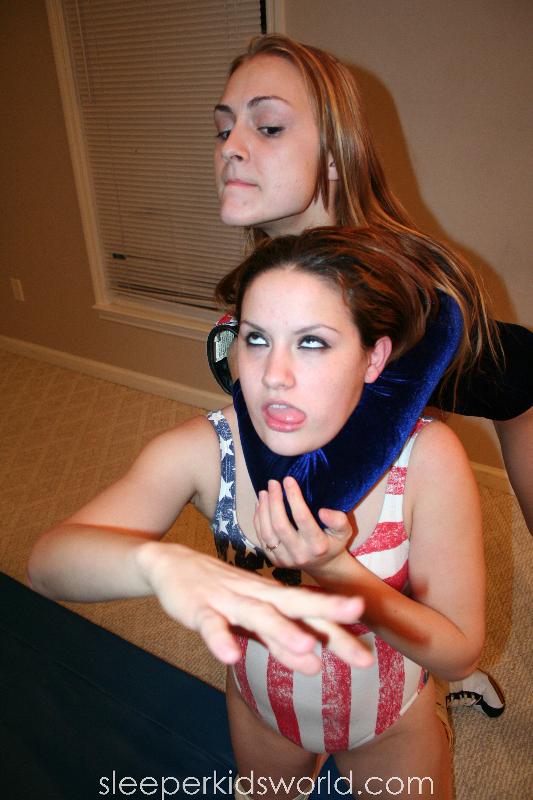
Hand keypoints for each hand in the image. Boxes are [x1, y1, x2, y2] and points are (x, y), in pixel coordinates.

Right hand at [137, 541, 370, 674]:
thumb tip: (315, 664)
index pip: (311, 613)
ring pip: (259, 614)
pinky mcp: (200, 609)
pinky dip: (220, 638)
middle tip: (358, 633)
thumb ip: (282, 640)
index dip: (338, 628)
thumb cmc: (221, 593)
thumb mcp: (255, 617)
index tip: (366, 653)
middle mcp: (257, 595)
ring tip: (308, 652)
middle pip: (297, 606)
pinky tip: (230, 655)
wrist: (172, 565)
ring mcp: (229, 600)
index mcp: (273, 597)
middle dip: (328, 617)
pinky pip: (211, 625)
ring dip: (283, 632)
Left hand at [254, 477, 353, 571]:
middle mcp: (300, 554)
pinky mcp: (274, 560)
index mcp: (318, 545)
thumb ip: (339, 520)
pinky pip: (262, 538)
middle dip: (274, 501)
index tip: (288, 480)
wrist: (323, 566)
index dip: (294, 497)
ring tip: (264, 492)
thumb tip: (323, 511)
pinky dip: (258, 520)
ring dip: (263, 510)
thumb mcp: (345, 531)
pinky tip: (260, 505)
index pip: (302, 518)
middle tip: (273, 482)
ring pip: (267, 533)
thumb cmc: (333, 542)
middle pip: (280, 525)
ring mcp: (285, 559)